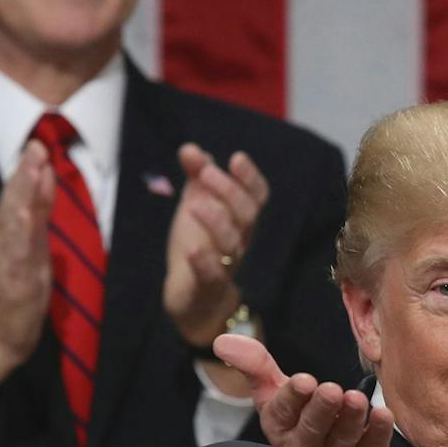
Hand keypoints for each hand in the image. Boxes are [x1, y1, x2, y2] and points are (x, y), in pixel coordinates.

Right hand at [0, 140, 54, 412]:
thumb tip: (45, 174)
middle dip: (24, 174)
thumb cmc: (19, 285)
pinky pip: (15, 254)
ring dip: (20, 196)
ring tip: (30, 172)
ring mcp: (7, 260)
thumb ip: (40, 210)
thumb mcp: (35, 242)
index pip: (20, 196)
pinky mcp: (12, 281)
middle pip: (13, 202)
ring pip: (12, 222)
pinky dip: (18, 233)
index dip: (28, 170)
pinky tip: (23, 216)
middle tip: (35, 147)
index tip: (38, 145)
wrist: (2, 333)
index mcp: (11, 231)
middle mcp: (4, 241)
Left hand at [162, 145, 268, 348]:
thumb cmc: (201, 247)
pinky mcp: (209, 287)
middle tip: (207, 173)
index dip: (250, 178)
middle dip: (230, 191)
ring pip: (233, 243)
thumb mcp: (196, 206)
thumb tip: (190, 148)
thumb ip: (196, 177)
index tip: (236, 158)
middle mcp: (241, 240)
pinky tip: (192, 249)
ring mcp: (228, 265)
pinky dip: (204, 262)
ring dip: (217, 222)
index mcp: (241, 219)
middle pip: (247, 215)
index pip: (257, 197)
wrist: (192, 298)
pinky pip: (213, 275)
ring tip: (196, 206)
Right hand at [214, 335, 391, 446]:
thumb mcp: (273, 400)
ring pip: (344, 438)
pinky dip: (379, 434)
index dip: (293, 397)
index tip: (303, 381)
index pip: (283, 411)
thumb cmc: (297, 429)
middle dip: (321, 408)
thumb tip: (222, 340)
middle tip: (330, 390)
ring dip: (351, 418)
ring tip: (357, 399)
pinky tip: (384, 414)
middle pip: (313, 427)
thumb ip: (255, 367)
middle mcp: (306, 446)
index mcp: (281, 427)